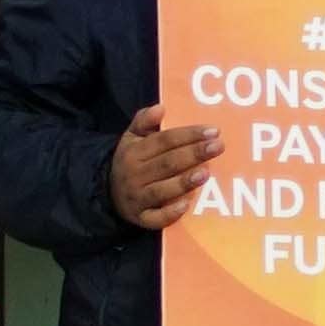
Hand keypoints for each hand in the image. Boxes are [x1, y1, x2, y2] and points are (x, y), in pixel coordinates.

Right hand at [112, 101, 222, 233]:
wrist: (106, 192)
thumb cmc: (131, 161)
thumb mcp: (131, 138)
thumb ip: (144, 121)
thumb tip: (160, 107)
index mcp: (134, 152)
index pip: (164, 141)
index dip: (189, 135)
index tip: (214, 131)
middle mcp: (134, 175)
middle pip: (167, 163)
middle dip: (194, 154)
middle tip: (218, 146)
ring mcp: (137, 198)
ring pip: (162, 190)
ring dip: (184, 182)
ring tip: (206, 173)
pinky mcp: (140, 218)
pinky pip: (155, 218)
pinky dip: (169, 213)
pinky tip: (186, 205)